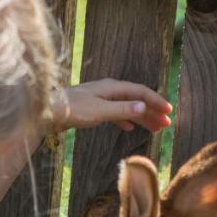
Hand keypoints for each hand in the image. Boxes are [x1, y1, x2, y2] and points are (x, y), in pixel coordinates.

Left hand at [50, 79, 172, 133]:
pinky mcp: (93, 109)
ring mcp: (101, 99)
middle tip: (166, 124)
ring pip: (127, 108)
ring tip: (154, 128)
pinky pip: (116, 113)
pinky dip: (125, 120)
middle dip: (152, 112)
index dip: (156, 102)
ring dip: (141, 117)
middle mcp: (109, 90)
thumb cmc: (72, 109)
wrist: (48, 111)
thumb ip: (123, 110)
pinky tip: (130, 128)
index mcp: (113, 88)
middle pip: (136, 100)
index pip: (141, 93)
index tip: (169, 113)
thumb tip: (144, 106)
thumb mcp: (101, 111)